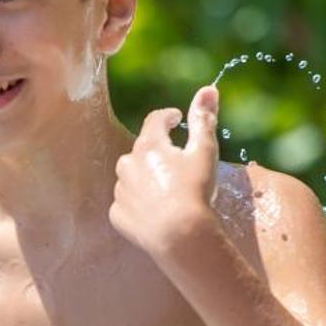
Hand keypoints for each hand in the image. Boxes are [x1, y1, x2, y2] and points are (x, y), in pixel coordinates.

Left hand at [109, 83, 221, 258]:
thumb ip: (204, 119)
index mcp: (149, 145)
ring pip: (131, 177)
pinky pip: (127, 204)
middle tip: (176, 163)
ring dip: (145, 178)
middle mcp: (127, 164)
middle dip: (157, 152)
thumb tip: (208, 89)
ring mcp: (120, 191)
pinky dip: (139, 204)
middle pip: (141, 150)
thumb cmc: (194, 191)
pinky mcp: (118, 215)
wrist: (179, 237)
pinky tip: (155, 212)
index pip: (155, 120)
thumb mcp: (204, 152)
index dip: (167, 117)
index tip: (176, 118)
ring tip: (166, 191)